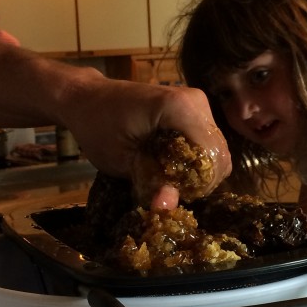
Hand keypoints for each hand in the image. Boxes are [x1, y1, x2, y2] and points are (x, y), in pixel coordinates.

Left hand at [66, 80, 230, 209]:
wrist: (87, 98)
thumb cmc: (98, 126)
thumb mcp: (121, 161)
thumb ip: (150, 183)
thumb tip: (167, 208)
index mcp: (180, 109)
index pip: (212, 156)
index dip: (199, 184)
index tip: (174, 194)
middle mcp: (197, 102)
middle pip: (219, 154)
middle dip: (199, 179)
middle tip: (169, 189)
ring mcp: (198, 102)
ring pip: (216, 150)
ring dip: (196, 170)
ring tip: (167, 176)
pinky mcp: (194, 108)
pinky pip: (207, 142)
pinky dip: (194, 159)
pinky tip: (170, 163)